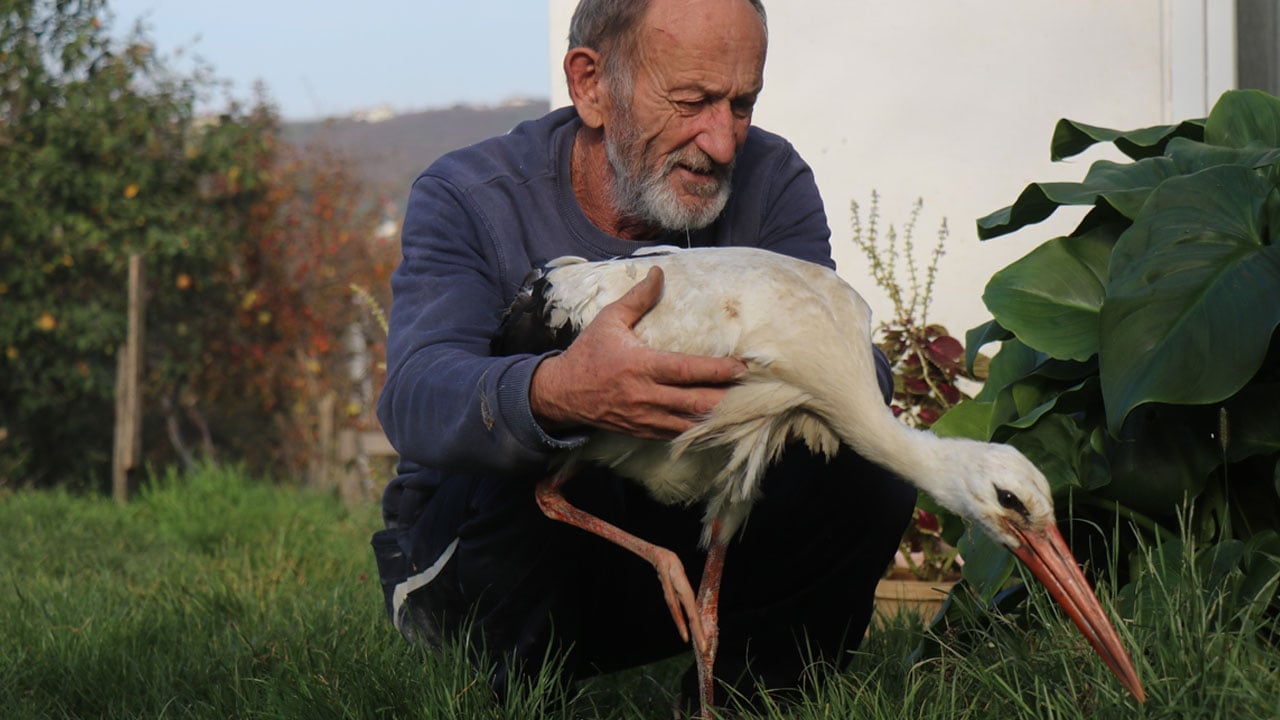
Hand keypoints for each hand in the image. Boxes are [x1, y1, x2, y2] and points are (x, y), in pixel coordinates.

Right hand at [530, 266, 745, 439]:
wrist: (561, 394)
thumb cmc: (588, 353)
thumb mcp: (609, 320)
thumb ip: (637, 298)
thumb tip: (659, 273)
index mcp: (641, 365)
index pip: (687, 370)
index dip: (717, 371)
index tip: (742, 367)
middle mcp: (646, 395)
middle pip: (696, 402)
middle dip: (726, 398)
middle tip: (752, 390)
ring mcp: (645, 418)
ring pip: (690, 424)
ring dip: (716, 418)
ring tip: (740, 409)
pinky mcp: (643, 432)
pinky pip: (677, 435)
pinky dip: (698, 430)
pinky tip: (715, 423)